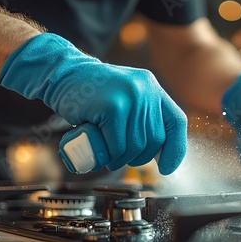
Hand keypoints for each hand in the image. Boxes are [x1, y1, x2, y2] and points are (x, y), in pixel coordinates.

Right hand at [0, 33, 186, 174]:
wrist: (63, 74)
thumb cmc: (93, 94)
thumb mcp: (125, 99)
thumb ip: (143, 118)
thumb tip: (161, 154)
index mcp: (152, 88)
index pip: (176, 122)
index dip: (175, 149)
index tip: (167, 167)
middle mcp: (146, 90)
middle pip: (155, 140)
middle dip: (138, 157)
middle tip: (119, 157)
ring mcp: (130, 96)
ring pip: (135, 146)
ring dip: (120, 158)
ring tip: (107, 153)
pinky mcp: (113, 106)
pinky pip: (118, 145)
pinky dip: (108, 155)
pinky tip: (99, 150)